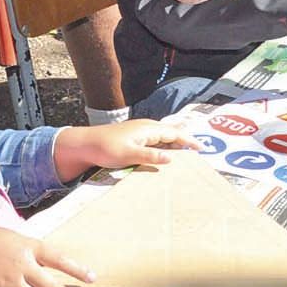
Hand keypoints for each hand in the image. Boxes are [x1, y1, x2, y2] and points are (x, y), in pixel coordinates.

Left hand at [52, 118, 201, 181]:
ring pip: (162, 139)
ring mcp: (139, 132)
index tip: (201, 149)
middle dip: (184, 143)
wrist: (84, 145)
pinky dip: (162, 149)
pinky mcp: (133, 138)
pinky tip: (162, 158)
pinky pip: (154, 142)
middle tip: (196, 154)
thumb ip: (151, 156)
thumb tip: (171, 158)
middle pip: (171, 135)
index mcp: (148, 129)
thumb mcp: (129, 154)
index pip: (175, 134)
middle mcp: (146, 128)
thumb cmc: (105, 148)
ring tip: (183, 158)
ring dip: (173, 147)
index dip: (189, 141)